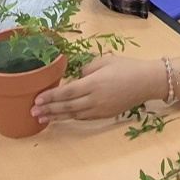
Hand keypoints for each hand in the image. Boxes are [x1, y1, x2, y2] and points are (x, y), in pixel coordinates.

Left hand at [31, 54, 164, 122]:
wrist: (147, 82)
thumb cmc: (126, 67)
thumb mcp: (104, 61)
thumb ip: (86, 70)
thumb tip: (75, 80)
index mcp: (94, 83)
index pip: (67, 92)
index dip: (50, 97)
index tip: (37, 100)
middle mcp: (95, 99)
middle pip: (67, 107)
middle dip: (48, 110)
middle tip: (33, 112)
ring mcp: (100, 110)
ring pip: (74, 115)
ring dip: (56, 117)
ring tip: (42, 118)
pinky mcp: (104, 115)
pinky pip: (83, 118)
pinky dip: (70, 118)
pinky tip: (61, 118)